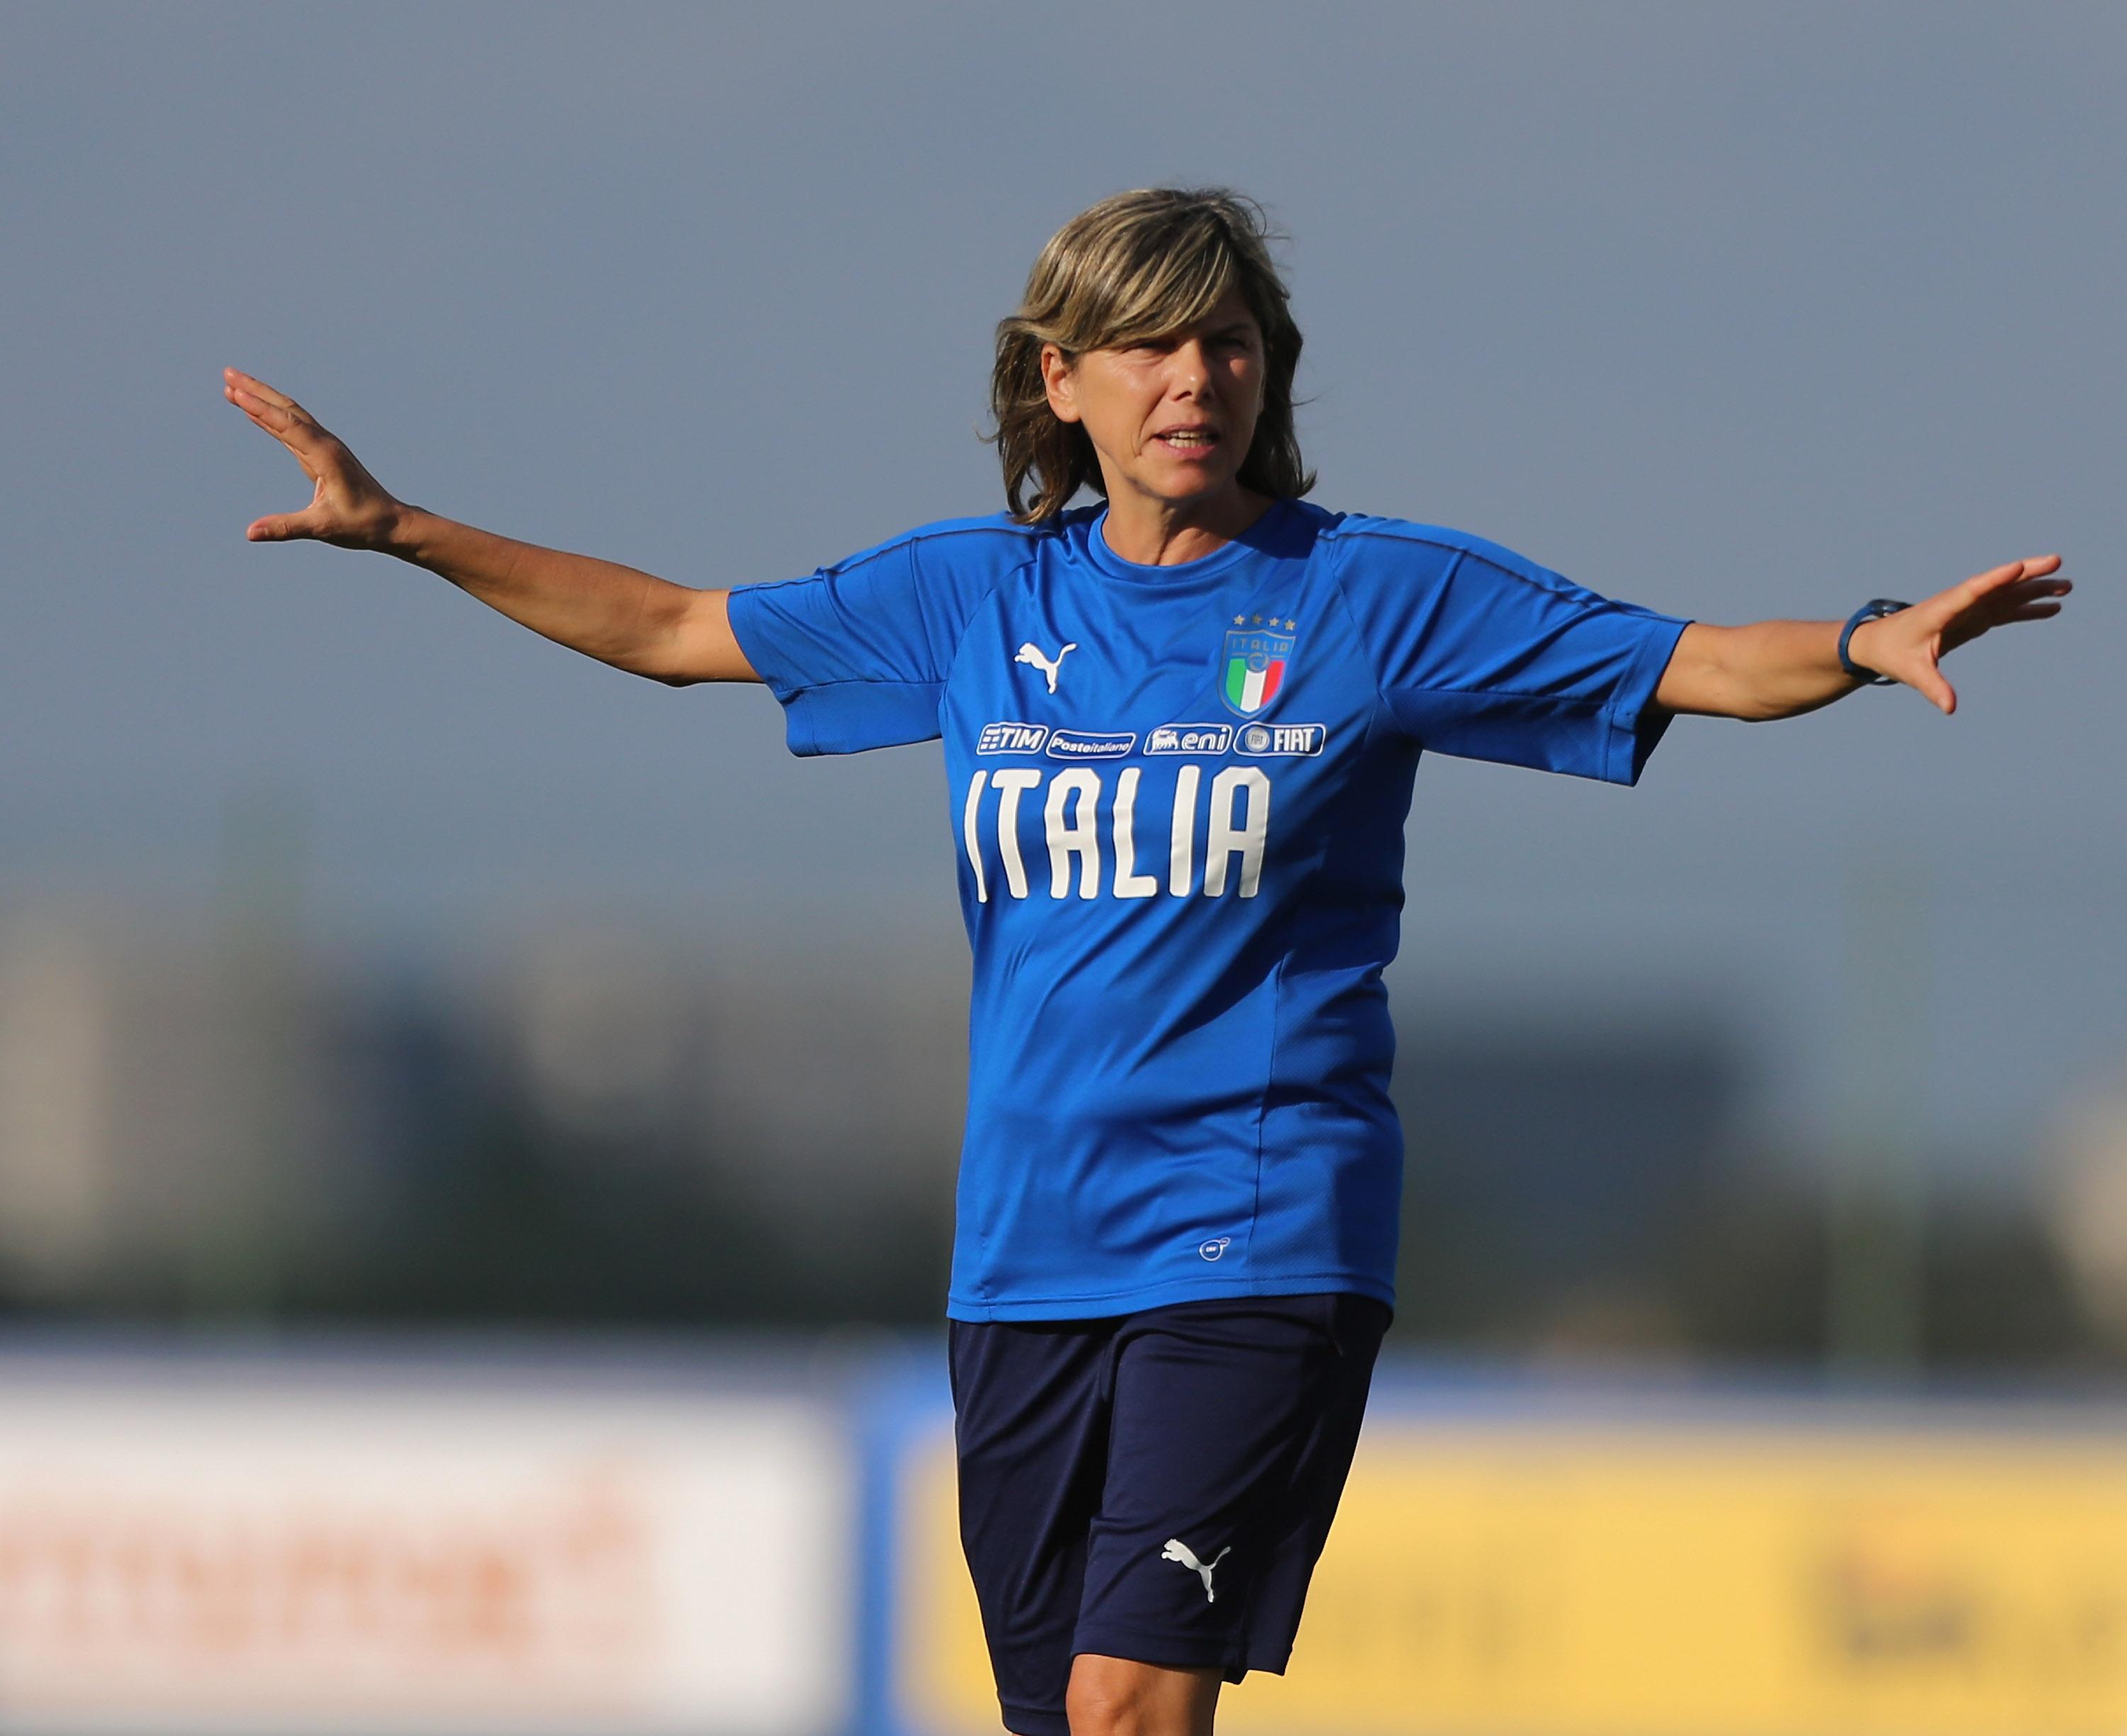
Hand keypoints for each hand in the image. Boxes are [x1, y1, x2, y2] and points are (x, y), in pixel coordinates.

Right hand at [223, 367, 405, 550]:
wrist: (392, 523)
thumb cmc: (362, 525)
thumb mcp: (322, 528)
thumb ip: (286, 527)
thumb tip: (250, 533)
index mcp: (327, 456)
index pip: (288, 426)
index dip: (261, 409)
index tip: (236, 393)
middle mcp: (325, 444)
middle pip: (286, 410)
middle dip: (256, 391)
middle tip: (228, 373)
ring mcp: (324, 447)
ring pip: (288, 415)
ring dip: (261, 399)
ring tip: (232, 386)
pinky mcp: (320, 454)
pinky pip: (291, 430)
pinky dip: (270, 418)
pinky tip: (253, 412)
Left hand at [1846, 555, 2070, 713]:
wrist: (1878, 644)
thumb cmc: (1892, 654)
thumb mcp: (1912, 672)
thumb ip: (1933, 687)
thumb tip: (1950, 707)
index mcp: (1942, 610)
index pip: (1971, 591)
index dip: (1995, 579)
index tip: (2018, 566)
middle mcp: (1959, 604)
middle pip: (1997, 585)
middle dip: (2026, 574)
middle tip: (2056, 562)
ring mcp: (1968, 610)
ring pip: (2006, 595)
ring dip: (2035, 590)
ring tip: (2067, 586)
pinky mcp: (1973, 619)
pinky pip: (2005, 611)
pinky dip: (2027, 608)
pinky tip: (2053, 607)